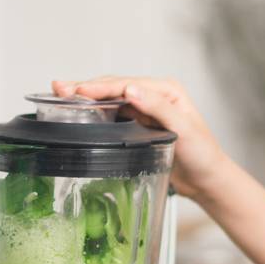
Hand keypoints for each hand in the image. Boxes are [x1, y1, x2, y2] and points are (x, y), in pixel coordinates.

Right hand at [51, 76, 228, 200]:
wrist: (206, 179)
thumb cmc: (202, 154)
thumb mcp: (184, 129)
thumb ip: (158, 108)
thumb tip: (131, 89)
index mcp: (166, 90)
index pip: (126, 84)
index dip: (99, 87)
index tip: (77, 90)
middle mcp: (154, 96)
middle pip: (114, 88)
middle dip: (85, 89)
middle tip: (58, 89)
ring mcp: (144, 110)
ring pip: (109, 100)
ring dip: (86, 99)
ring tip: (60, 97)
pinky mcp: (137, 126)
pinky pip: (111, 115)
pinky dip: (94, 113)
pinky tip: (77, 114)